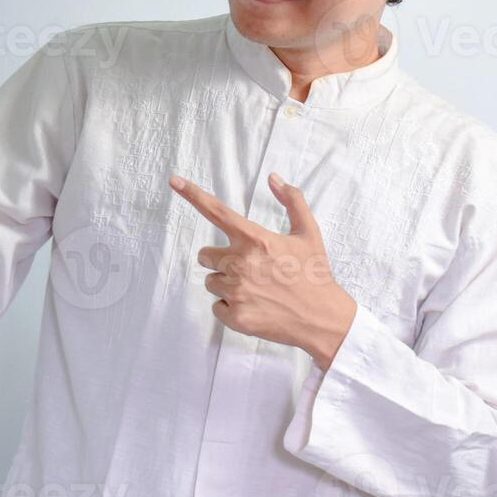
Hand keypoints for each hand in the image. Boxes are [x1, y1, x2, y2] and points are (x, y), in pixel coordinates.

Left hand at [169, 171, 357, 368]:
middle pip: (204, 255)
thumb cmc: (315, 273)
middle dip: (220, 260)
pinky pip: (217, 306)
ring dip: (227, 284)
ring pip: (211, 282)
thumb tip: (273, 177)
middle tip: (247, 268)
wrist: (323, 318)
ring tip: (256, 289)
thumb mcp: (308, 232)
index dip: (192, 194)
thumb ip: (292, 201)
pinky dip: (231, 307)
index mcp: (255, 239)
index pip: (216, 211)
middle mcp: (240, 263)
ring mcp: (236, 291)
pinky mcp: (235, 316)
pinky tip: (255, 306)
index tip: (174, 180)